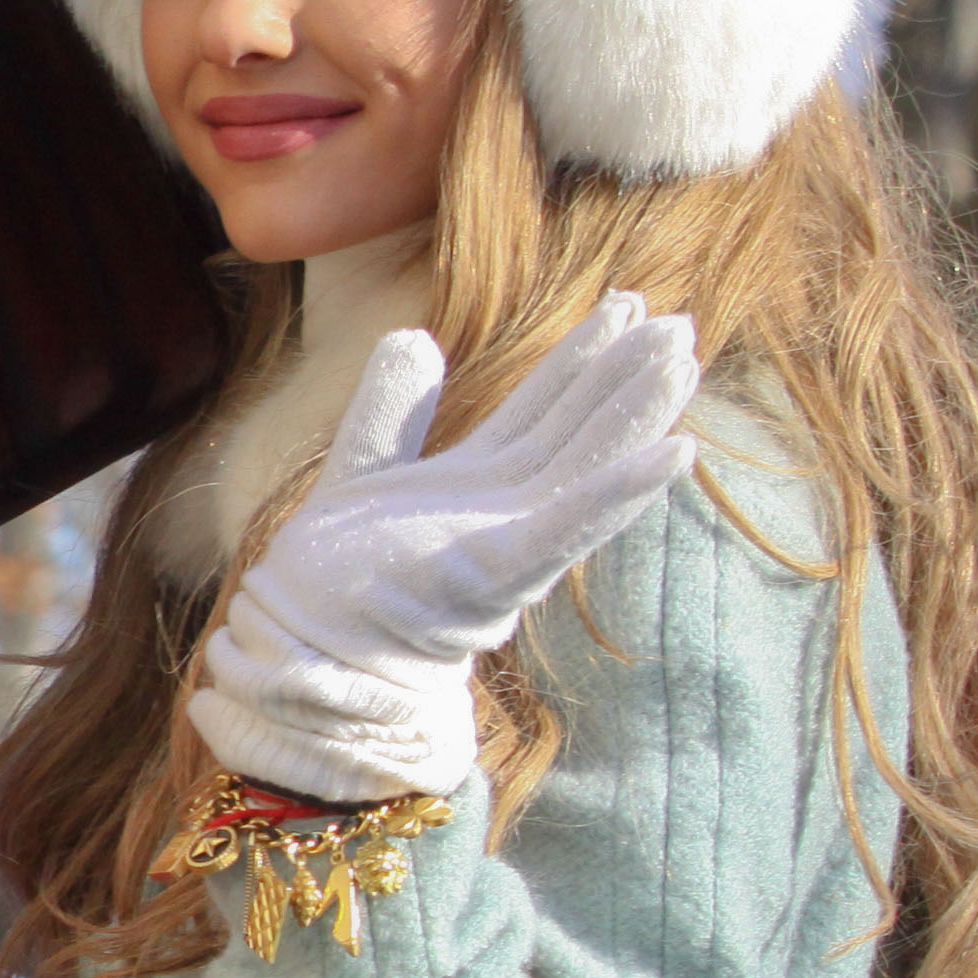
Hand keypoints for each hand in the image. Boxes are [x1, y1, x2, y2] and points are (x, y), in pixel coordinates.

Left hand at [188, 291, 702, 803]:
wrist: (292, 676)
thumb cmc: (325, 594)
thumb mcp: (358, 480)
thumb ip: (391, 413)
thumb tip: (417, 336)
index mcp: (470, 492)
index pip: (539, 410)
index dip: (581, 356)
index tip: (626, 300)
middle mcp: (496, 518)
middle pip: (573, 431)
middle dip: (624, 374)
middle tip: (682, 318)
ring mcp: (497, 550)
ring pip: (582, 467)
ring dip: (636, 413)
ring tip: (684, 356)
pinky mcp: (485, 581)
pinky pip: (562, 528)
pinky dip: (617, 491)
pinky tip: (675, 452)